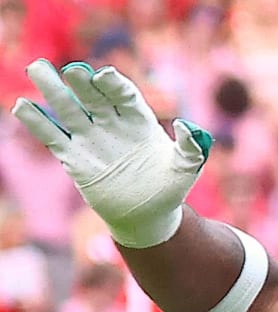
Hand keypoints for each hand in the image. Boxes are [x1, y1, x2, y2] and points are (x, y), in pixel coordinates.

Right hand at [10, 59, 211, 248]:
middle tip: (73, 70)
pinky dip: (39, 123)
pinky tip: (23, 106)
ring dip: (54, 90)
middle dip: (83, 83)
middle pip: (94, 97)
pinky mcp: (75, 158)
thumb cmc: (171, 188)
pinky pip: (54, 137)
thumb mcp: (187, 168)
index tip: (105, 75)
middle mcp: (113, 124)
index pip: (125, 96)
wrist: (148, 215)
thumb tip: (188, 125)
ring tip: (37, 68)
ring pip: (69, 110)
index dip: (115, 85)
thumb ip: (191, 146)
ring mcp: (92, 138)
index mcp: (140, 120)